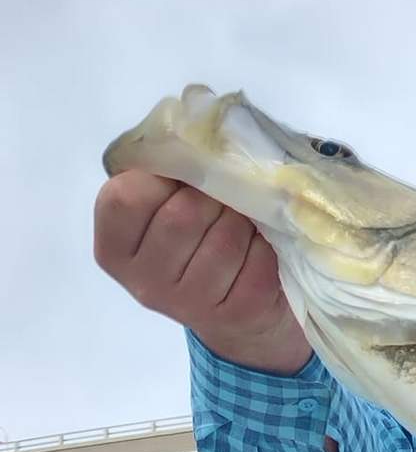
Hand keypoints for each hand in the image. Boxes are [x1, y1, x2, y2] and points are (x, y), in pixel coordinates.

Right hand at [94, 169, 311, 374]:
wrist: (240, 310)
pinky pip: (257, 263)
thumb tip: (193, 136)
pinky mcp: (234, 315)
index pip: (126, 198)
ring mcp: (187, 305)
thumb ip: (163, 175)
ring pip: (225, 239)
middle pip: (182, 215)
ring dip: (243, 221)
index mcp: (115, 249)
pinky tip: (259, 250)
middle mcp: (144, 283)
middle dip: (212, 197)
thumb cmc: (198, 240)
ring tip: (243, 224)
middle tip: (223, 200)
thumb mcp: (164, 207)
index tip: (183, 179)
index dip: (162, 177)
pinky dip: (265, 247)